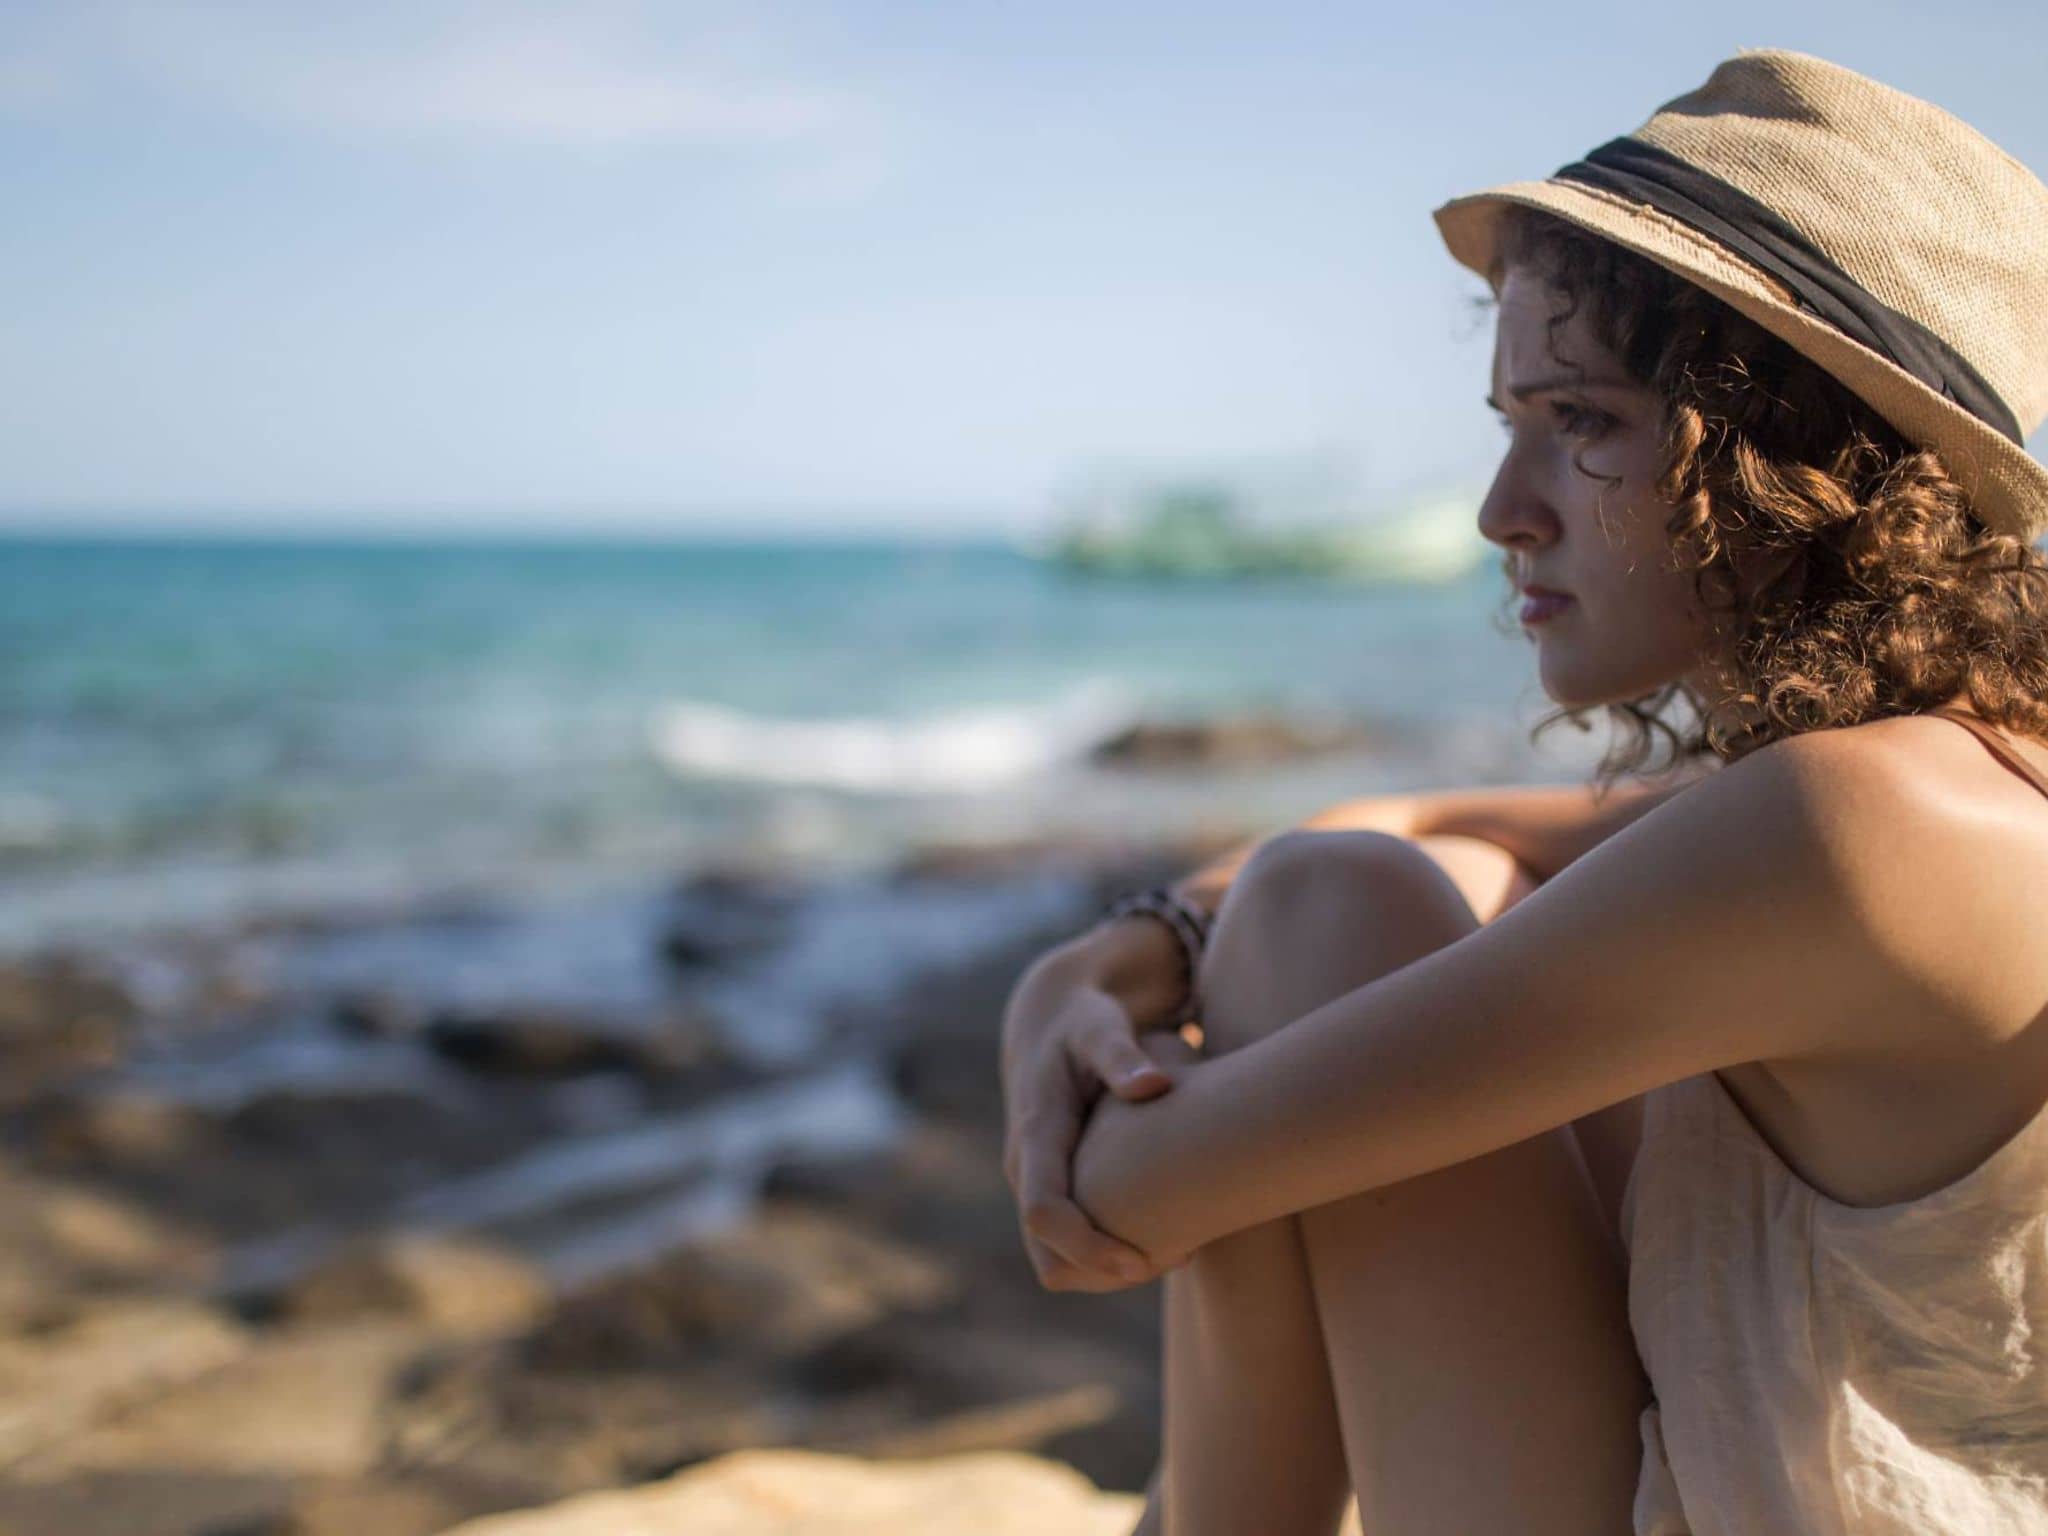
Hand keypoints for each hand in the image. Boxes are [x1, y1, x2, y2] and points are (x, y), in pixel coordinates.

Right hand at [1001, 951, 1178, 1291]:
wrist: (1052, 1022)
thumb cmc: (1086, 1022)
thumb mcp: (1100, 1028)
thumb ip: (1121, 1054)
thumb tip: (1151, 1086)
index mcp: (1036, 1134)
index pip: (1044, 1213)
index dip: (1088, 1248)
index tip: (1144, 1263)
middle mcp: (1026, 1168)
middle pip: (1049, 1257)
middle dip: (1106, 1274)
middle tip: (1180, 1259)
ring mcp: (1035, 1183)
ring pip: (1058, 1261)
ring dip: (1110, 1272)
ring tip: (1181, 1251)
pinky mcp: (1053, 1187)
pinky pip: (1070, 1247)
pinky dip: (1111, 1254)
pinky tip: (1169, 1233)